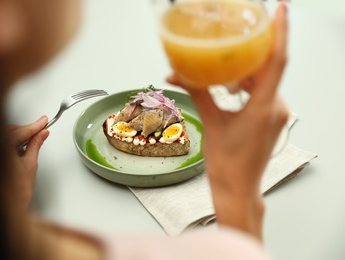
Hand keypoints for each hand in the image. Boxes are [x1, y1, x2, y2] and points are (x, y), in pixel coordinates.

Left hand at [7, 116, 49, 207]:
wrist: (9, 207)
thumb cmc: (16, 192)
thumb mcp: (30, 164)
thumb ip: (35, 145)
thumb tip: (42, 134)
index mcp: (2, 151)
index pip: (19, 132)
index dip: (33, 126)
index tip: (44, 121)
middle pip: (11, 131)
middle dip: (27, 129)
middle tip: (42, 127)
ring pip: (6, 136)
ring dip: (21, 134)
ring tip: (35, 135)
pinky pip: (3, 144)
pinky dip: (14, 141)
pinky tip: (24, 143)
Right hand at [166, 2, 288, 239]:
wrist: (237, 189)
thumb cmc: (227, 165)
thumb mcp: (211, 123)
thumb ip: (198, 93)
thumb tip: (178, 74)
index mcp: (264, 107)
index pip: (277, 61)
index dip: (280, 32)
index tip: (279, 10)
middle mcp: (277, 108)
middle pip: (268, 68)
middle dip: (249, 54)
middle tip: (236, 38)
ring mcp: (277, 114)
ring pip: (265, 81)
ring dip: (245, 73)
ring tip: (222, 73)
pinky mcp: (272, 119)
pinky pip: (263, 93)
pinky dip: (248, 86)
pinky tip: (230, 88)